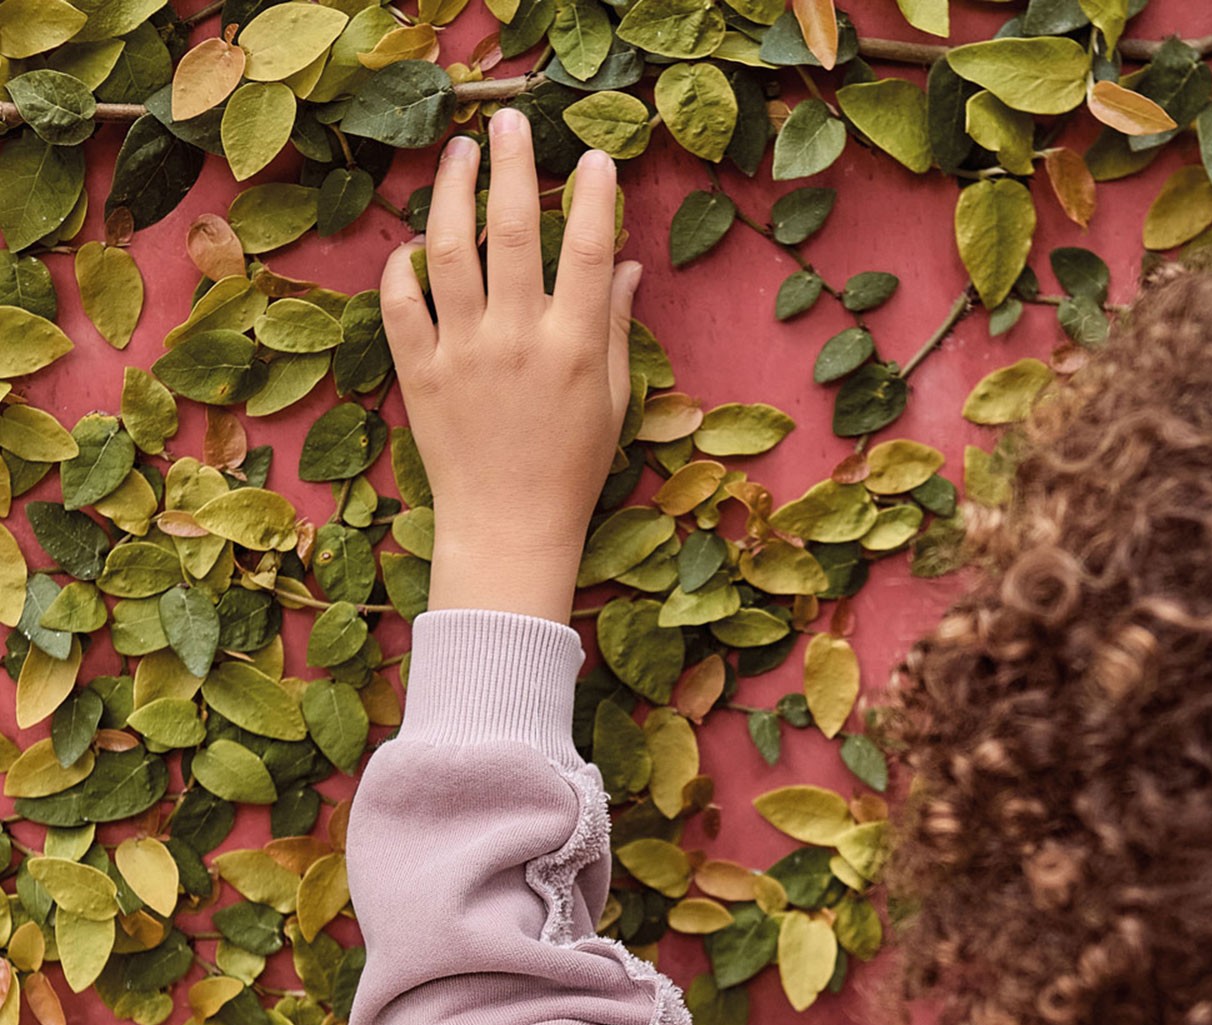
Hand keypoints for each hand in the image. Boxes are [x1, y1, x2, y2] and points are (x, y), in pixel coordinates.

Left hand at [379, 108, 642, 624]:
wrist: (509, 531)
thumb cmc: (570, 472)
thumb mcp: (608, 402)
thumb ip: (611, 328)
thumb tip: (624, 267)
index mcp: (571, 347)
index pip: (587, 250)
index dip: (593, 196)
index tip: (595, 158)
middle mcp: (516, 341)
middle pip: (515, 230)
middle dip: (513, 164)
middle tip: (510, 120)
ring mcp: (462, 355)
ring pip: (451, 250)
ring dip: (454, 191)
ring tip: (459, 154)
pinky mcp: (419, 374)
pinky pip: (400, 303)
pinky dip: (403, 265)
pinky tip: (414, 245)